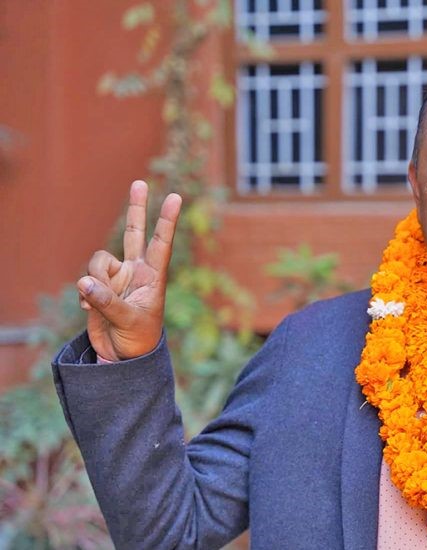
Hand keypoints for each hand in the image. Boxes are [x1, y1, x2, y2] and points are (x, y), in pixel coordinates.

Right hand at [77, 180, 181, 360]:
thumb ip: (107, 301)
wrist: (123, 355)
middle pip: (135, 233)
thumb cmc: (138, 339)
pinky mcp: (99, 286)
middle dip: (136, 208)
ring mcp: (117, 277)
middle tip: (139, 182)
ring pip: (99, 260)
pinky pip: (85, 278)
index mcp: (154, 276)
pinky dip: (85, 293)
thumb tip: (85, 281)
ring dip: (95, 279)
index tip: (175, 197)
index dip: (167, 221)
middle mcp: (136, 271)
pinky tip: (90, 310)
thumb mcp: (128, 321)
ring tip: (99, 302)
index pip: (162, 243)